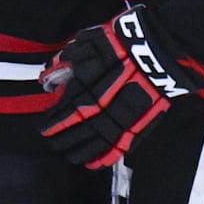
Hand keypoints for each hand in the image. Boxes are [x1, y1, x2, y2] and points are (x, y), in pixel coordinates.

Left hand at [39, 6, 201, 168]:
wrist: (159, 44)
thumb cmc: (123, 39)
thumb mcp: (90, 39)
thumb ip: (67, 58)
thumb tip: (49, 76)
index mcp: (88, 82)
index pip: (65, 109)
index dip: (53, 121)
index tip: (44, 127)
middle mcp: (103, 101)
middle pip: (78, 126)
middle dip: (63, 138)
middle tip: (52, 143)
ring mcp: (123, 114)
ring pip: (97, 139)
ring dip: (80, 150)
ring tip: (69, 156)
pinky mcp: (141, 121)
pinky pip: (121, 145)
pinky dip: (106, 156)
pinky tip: (95, 164)